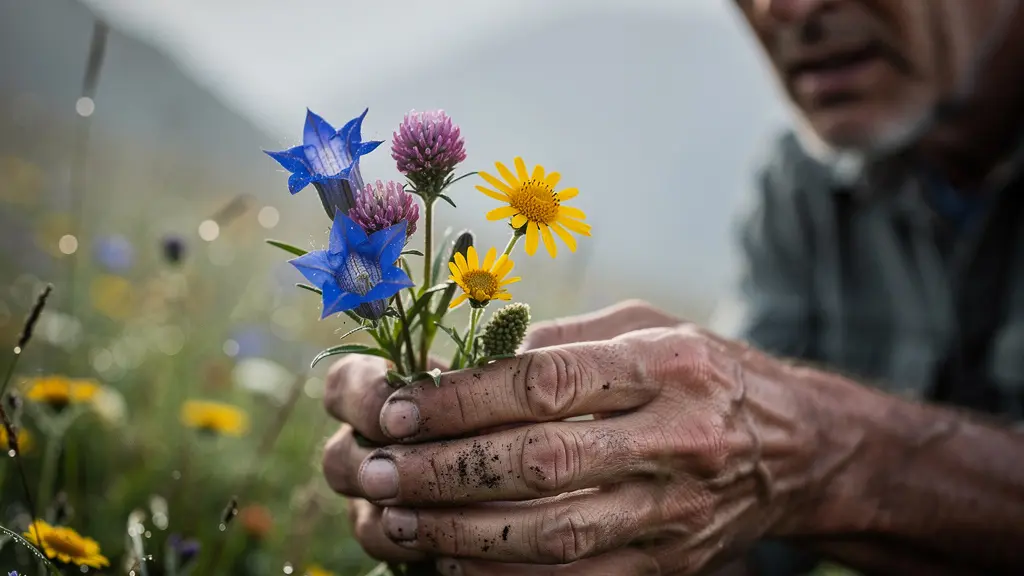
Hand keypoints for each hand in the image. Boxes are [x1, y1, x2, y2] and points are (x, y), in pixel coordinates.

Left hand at [320, 300, 684, 564]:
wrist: (799, 449)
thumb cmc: (703, 373)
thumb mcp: (645, 326)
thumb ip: (557, 340)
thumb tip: (455, 362)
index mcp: (663, 365)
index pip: (548, 382)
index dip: (462, 398)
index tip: (396, 406)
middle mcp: (673, 439)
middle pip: (541, 462)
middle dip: (444, 470)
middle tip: (371, 468)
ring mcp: (673, 512)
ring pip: (553, 535)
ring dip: (459, 532)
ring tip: (391, 518)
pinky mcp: (669, 564)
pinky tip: (447, 559)